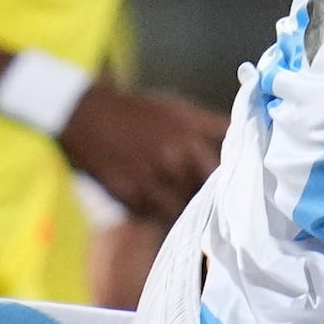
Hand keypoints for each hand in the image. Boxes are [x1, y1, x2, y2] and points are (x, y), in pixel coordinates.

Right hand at [57, 81, 221, 224]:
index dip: (221, 182)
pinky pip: (150, 215)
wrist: (84, 114)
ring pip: (177, 209)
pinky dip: (153, 211)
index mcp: (187, 136)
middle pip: (199, 193)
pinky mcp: (127, 195)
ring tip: (170, 202)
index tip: (220, 187)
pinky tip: (148, 201)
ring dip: (177, 208)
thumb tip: (240, 132)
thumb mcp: (176, 109)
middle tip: (195, 196)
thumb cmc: (133, 109)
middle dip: (199, 196)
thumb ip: (211, 123)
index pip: (217, 172)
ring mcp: (148, 179)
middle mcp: (171, 159)